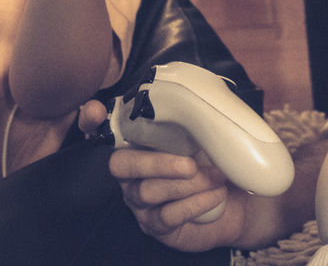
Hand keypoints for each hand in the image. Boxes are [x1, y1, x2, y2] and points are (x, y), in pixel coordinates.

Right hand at [77, 101, 250, 251]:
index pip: (103, 129)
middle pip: (120, 165)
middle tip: (191, 165)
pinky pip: (167, 215)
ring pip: (147, 191)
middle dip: (155, 163)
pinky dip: (195, 203)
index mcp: (137, 141)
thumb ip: (193, 118)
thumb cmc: (216, 162)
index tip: (95, 111)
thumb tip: (197, 102)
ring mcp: (138, 200)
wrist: (236, 202)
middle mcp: (130, 171)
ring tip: (215, 177)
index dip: (91, 121)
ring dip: (186, 185)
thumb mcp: (207, 135)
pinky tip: (215, 193)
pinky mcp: (154, 225)